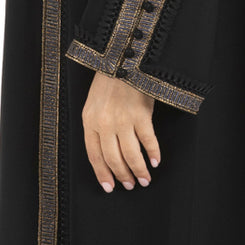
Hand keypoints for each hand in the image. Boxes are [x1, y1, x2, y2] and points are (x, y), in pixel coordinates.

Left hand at [82, 70, 160, 191]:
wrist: (122, 58)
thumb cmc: (108, 80)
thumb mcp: (93, 103)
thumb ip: (96, 125)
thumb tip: (107, 151)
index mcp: (89, 121)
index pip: (94, 155)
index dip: (102, 174)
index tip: (109, 187)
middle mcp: (104, 123)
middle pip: (113, 158)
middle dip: (122, 175)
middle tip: (130, 185)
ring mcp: (123, 120)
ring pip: (131, 154)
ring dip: (138, 170)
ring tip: (144, 180)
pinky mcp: (141, 114)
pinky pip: (148, 141)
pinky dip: (153, 153)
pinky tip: (156, 162)